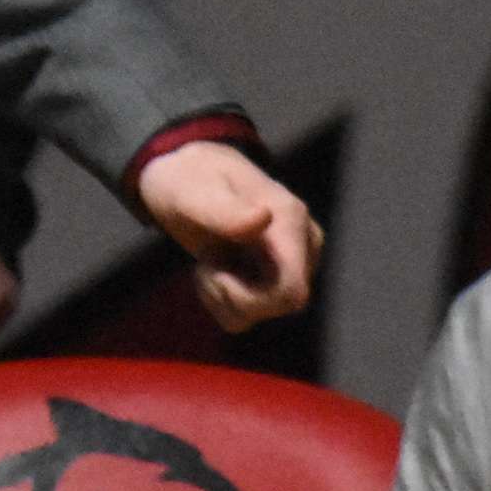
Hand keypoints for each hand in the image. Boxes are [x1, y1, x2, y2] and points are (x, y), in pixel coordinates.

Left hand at [131, 140, 320, 334]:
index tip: (213, 266)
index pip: (292, 291)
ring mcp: (294, 264)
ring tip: (211, 257)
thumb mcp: (194, 193)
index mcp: (291, 220)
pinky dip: (223, 299)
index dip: (250, 297)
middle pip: (279, 306)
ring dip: (222, 294)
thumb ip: (225, 211)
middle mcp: (303, 244)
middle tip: (208, 258)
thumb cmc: (190, 179)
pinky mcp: (277, 278)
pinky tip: (216, 268)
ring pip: (260, 314)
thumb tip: (263, 219)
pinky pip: (250, 314)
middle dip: (231, 293)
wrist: (187, 176)